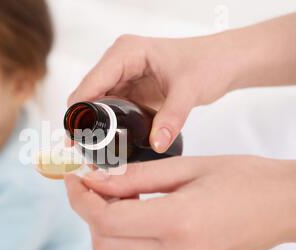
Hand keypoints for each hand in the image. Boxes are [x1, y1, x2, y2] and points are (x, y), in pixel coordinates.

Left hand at [64, 156, 295, 249]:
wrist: (284, 206)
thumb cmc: (245, 178)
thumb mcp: (187, 167)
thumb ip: (136, 175)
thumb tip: (96, 178)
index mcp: (177, 223)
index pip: (106, 220)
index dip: (81, 197)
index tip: (75, 176)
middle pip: (103, 243)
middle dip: (87, 211)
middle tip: (91, 182)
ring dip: (101, 226)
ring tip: (111, 195)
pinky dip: (120, 238)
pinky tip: (130, 211)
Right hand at [68, 34, 235, 152]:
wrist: (222, 62)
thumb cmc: (209, 63)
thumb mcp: (190, 90)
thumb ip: (173, 118)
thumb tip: (157, 145)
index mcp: (126, 53)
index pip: (90, 83)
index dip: (78, 111)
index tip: (73, 138)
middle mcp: (118, 61)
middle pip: (87, 94)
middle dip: (82, 122)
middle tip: (82, 151)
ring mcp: (122, 75)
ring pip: (95, 103)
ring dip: (92, 125)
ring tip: (91, 151)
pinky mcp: (128, 88)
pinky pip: (109, 108)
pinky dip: (105, 124)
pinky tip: (106, 142)